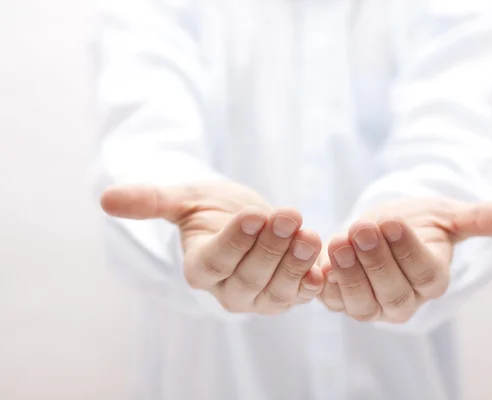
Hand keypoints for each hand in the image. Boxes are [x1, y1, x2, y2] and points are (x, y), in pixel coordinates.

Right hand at [101, 181, 324, 314]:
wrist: (248, 218)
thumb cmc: (213, 207)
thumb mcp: (184, 197)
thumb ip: (151, 200)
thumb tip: (106, 198)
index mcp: (200, 267)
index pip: (216, 260)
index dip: (235, 240)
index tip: (254, 214)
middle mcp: (228, 290)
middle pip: (250, 276)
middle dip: (271, 247)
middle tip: (289, 215)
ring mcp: (260, 297)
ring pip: (278, 289)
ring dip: (296, 263)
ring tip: (310, 233)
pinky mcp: (287, 296)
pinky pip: (301, 294)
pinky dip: (313, 281)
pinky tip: (325, 263)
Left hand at [319, 198, 491, 322]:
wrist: (378, 228)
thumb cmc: (415, 221)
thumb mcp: (446, 214)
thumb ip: (479, 219)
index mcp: (432, 280)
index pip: (423, 273)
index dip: (408, 251)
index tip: (393, 222)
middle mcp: (403, 301)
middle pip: (392, 293)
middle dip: (376, 261)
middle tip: (362, 229)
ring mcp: (371, 306)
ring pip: (361, 303)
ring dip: (349, 273)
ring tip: (338, 241)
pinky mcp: (341, 301)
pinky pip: (331, 300)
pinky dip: (324, 284)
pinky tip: (318, 260)